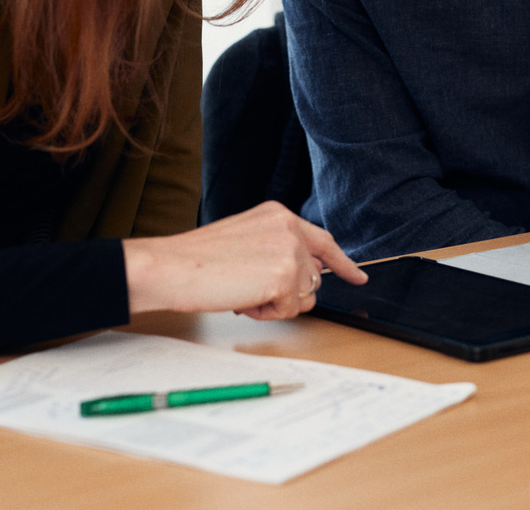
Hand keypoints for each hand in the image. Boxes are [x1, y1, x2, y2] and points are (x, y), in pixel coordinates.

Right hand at [122, 201, 367, 320]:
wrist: (172, 267)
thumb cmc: (198, 260)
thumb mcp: (245, 240)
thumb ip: (275, 249)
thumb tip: (301, 277)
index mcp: (278, 214)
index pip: (322, 240)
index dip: (342, 262)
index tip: (357, 277)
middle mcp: (289, 227)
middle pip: (313, 277)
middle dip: (287, 294)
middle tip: (248, 288)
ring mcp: (290, 250)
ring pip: (304, 297)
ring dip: (275, 304)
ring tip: (242, 289)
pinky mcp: (286, 276)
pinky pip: (290, 311)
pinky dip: (266, 313)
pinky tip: (243, 297)